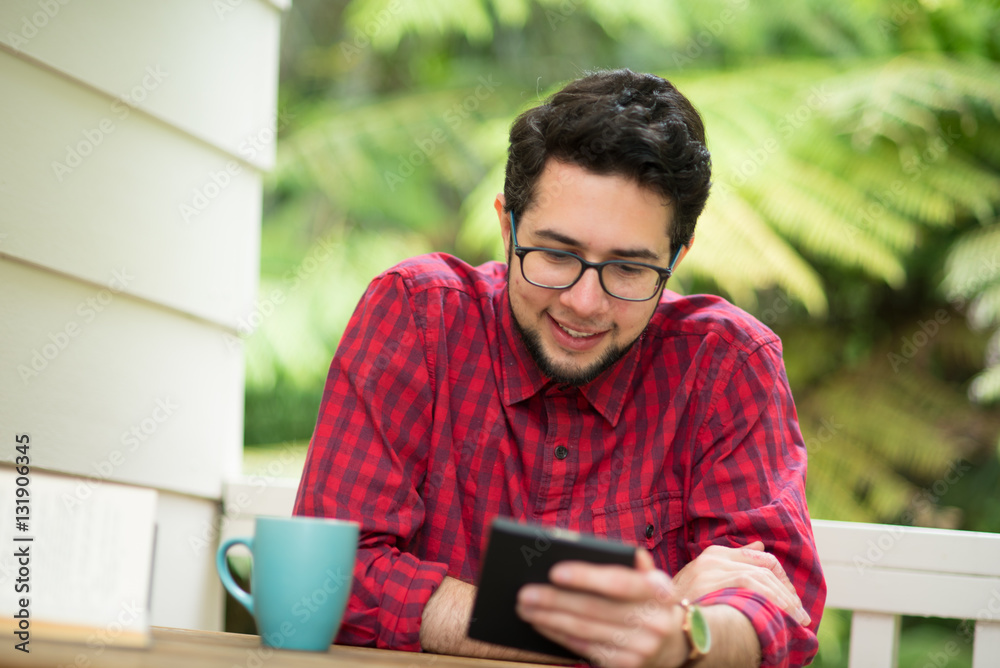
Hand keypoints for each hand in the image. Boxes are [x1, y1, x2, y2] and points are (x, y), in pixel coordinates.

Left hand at [516, 550, 689, 667]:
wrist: (674, 642)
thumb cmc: (646, 598)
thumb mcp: (649, 577)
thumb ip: (629, 562)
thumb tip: (592, 547)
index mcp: (660, 590)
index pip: (618, 581)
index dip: (586, 577)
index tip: (553, 571)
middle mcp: (655, 621)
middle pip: (594, 609)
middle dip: (554, 600)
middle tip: (524, 592)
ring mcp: (642, 648)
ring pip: (584, 631)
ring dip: (549, 619)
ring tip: (524, 606)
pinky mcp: (627, 665)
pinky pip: (585, 649)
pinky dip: (559, 635)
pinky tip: (541, 623)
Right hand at [672, 541, 810, 625]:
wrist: (658, 615)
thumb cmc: (682, 602)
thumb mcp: (704, 578)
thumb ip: (733, 561)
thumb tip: (759, 546)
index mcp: (714, 555)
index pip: (758, 558)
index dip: (779, 577)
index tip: (790, 596)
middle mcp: (715, 558)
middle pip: (763, 568)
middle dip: (786, 591)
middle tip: (799, 612)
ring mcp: (715, 569)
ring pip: (762, 578)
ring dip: (784, 600)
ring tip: (797, 618)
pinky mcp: (717, 582)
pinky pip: (754, 587)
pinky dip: (773, 601)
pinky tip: (783, 615)